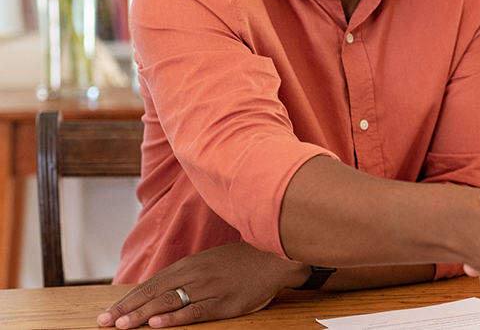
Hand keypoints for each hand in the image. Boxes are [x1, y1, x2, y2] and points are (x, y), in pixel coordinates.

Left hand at [97, 242, 306, 328]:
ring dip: (142, 314)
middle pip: (154, 292)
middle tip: (104, 322)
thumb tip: (159, 289)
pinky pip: (195, 311)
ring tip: (122, 325)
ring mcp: (209, 288)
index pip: (151, 283)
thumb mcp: (210, 261)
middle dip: (127, 308)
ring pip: (169, 302)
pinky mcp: (224, 302)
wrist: (275, 257)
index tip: (108, 311)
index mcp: (189, 264)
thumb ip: (186, 274)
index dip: (128, 298)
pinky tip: (157, 323)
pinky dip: (174, 317)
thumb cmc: (242, 261)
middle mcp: (195, 274)